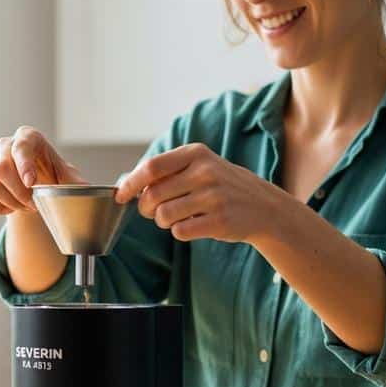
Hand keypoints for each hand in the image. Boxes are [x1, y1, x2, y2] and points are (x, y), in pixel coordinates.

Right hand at [0, 126, 85, 215]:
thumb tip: (94, 191)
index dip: (24, 165)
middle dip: (19, 193)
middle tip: (34, 205)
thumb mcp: (68, 178)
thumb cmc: (54, 177)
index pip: (21, 147)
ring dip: (10, 202)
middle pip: (1, 167)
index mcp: (29, 138)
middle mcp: (6, 146)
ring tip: (25, 206)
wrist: (36, 188)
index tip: (32, 184)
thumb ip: (77, 183)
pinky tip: (11, 207)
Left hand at [114, 143, 289, 243]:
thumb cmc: (222, 186)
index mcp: (196, 154)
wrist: (264, 207)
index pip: (152, 167)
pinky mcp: (219, 221)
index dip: (131, 184)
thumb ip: (167, 171)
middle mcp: (205, 172)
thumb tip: (125, 184)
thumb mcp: (200, 166)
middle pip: (153, 195)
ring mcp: (214, 197)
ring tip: (177, 217)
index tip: (121, 196)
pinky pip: (180, 232)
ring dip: (163, 222)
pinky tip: (193, 225)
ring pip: (163, 216)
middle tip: (153, 211)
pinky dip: (179, 232)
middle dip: (145, 208)